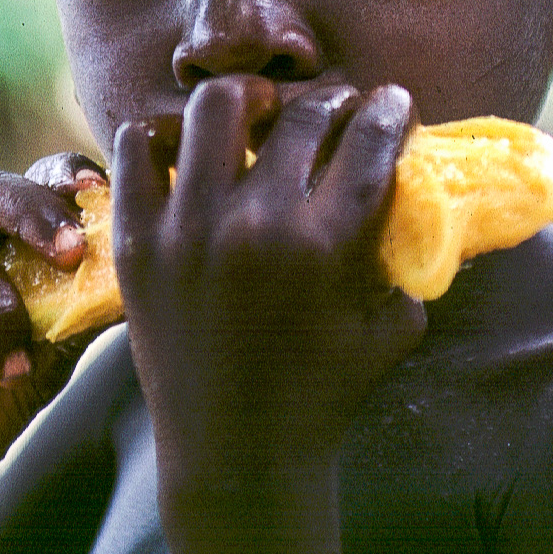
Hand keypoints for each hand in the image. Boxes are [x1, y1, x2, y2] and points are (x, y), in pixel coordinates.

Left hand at [111, 77, 426, 483]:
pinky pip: (137, 148)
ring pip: (216, 106)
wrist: (236, 455)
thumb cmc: (324, 395)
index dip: (388, 110)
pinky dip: (164, 135)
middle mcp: (256, 225)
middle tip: (336, 109)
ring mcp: (188, 228)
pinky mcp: (137, 241)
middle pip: (303, 114)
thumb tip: (415, 190)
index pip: (368, 140)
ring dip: (251, 98)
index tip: (392, 103)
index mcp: (326, 246)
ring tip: (261, 111)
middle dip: (332, 101)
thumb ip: (404, 256)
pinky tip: (187, 147)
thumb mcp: (391, 326)